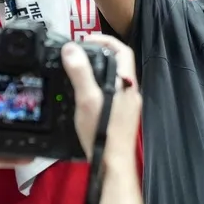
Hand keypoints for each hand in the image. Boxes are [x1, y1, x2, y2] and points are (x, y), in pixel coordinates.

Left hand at [0, 61, 29, 187]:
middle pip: (4, 113)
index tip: (24, 80)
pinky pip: (9, 155)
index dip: (6, 87)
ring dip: (24, 132)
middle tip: (40, 102)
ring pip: (10, 134)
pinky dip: (22, 155)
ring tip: (43, 126)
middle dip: (19, 109)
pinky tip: (35, 152)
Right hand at [61, 35, 140, 165]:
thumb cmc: (102, 130)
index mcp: (126, 83)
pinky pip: (112, 94)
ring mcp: (129, 106)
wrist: (111, 163)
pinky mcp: (123, 118)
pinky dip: (98, 87)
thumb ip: (80, 73)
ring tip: (77, 72)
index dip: (105, 40)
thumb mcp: (87, 98)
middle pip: (118, 64)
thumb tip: (71, 48)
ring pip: (114, 80)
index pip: (122, 51)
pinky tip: (84, 96)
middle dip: (99, 54)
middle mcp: (131, 91)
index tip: (86, 39)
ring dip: (98, 71)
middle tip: (78, 55)